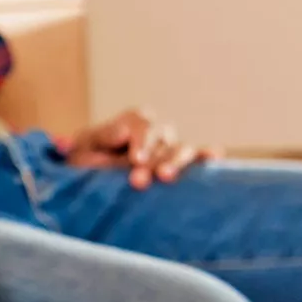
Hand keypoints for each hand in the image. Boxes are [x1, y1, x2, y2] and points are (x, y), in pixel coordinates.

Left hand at [62, 108, 221, 188]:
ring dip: (175, 163)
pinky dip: (207, 157)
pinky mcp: (178, 165)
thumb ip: (103, 136)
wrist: (89, 179)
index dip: (141, 140)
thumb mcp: (86, 146)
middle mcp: (155, 130)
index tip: (135, 159)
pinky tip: (215, 158)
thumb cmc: (86, 159)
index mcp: (133, 120)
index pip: (143, 123)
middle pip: (163, 137)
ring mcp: (169, 147)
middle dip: (153, 159)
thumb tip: (123, 131)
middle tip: (139, 180)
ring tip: (165, 177)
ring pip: (181, 149)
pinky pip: (197, 158)